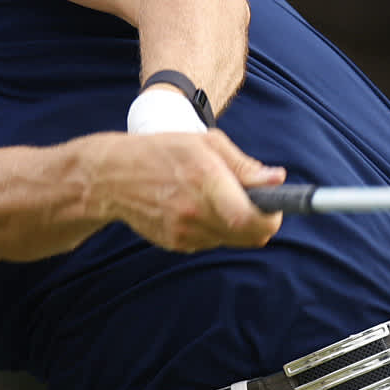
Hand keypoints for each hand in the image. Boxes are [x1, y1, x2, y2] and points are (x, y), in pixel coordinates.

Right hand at [93, 130, 284, 251]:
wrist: (113, 177)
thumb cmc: (164, 152)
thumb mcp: (206, 144)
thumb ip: (244, 165)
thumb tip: (276, 179)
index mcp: (205, 179)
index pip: (250, 217)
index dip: (271, 217)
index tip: (276, 208)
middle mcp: (194, 211)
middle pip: (249, 235)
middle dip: (259, 221)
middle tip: (254, 202)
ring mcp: (184, 232)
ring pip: (232, 239)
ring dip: (234, 224)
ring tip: (214, 198)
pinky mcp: (176, 245)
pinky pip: (212, 242)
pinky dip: (214, 228)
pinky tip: (195, 207)